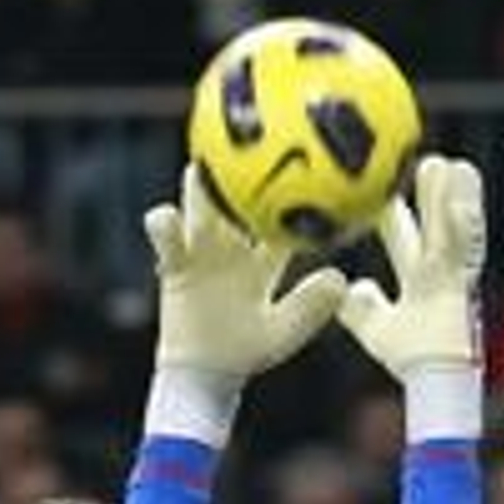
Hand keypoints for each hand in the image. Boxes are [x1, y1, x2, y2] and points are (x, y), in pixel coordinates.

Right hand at [144, 165, 346, 377]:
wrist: (208, 373)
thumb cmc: (248, 352)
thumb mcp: (284, 332)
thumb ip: (309, 307)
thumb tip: (340, 279)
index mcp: (263, 255)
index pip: (283, 215)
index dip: (296, 189)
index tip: (311, 157)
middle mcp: (234, 245)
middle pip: (240, 197)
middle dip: (245, 167)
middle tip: (256, 130)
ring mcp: (203, 251)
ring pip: (202, 209)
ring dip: (200, 186)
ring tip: (201, 161)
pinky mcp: (175, 264)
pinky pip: (168, 241)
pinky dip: (163, 227)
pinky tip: (163, 217)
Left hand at [340, 154, 484, 380]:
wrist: (435, 384)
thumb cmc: (412, 361)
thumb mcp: (379, 330)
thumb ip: (362, 310)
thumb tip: (349, 290)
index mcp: (420, 279)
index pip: (403, 236)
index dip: (393, 211)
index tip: (383, 184)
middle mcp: (438, 274)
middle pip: (432, 222)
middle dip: (431, 193)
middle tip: (428, 160)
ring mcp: (452, 278)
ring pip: (450, 229)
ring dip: (450, 199)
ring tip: (449, 165)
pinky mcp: (463, 288)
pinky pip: (464, 251)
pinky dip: (464, 225)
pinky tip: (460, 201)